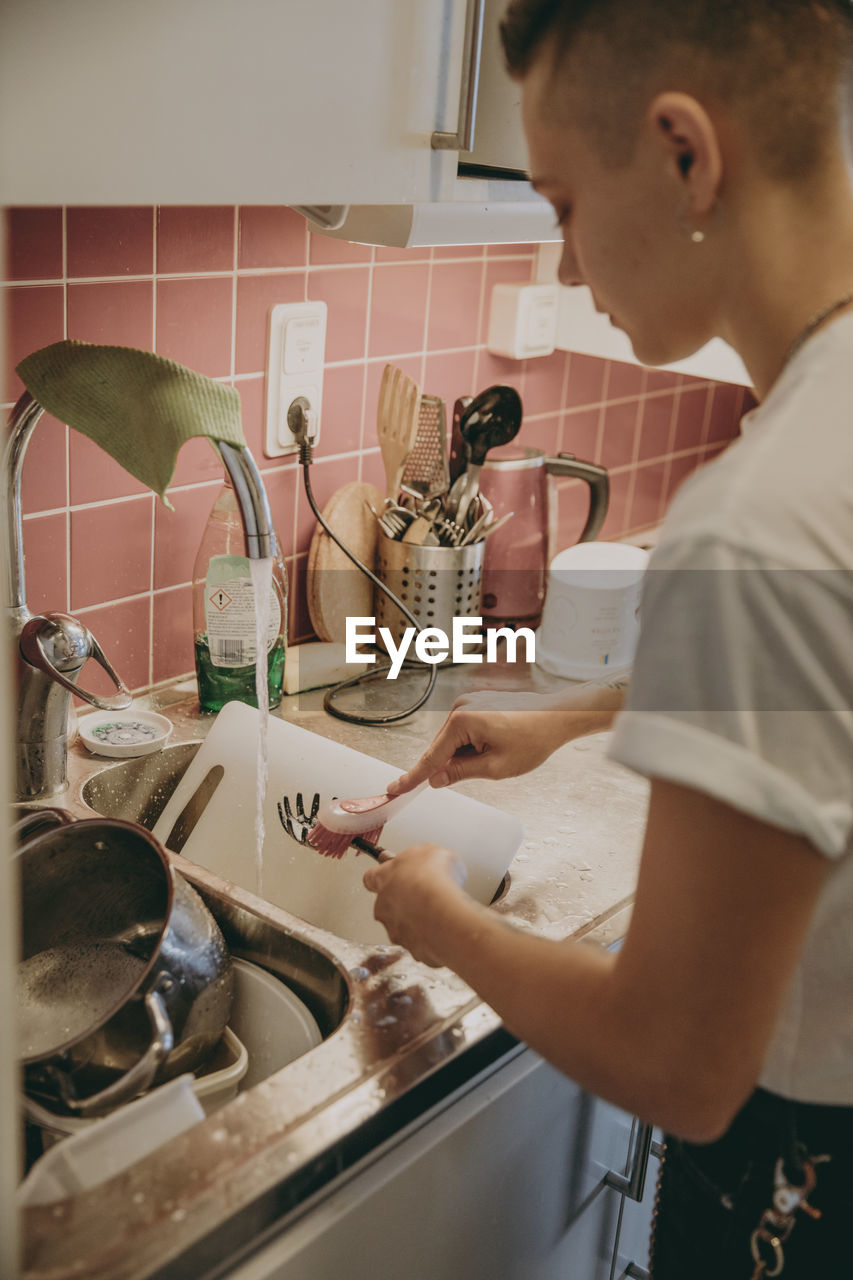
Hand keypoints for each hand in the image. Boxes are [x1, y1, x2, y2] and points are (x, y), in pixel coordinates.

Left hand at [363, 843, 474, 966]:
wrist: (442, 910)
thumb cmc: (433, 878)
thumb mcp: (432, 852)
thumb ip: (424, 857)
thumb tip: (430, 860)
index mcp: (385, 878)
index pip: (371, 877)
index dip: (381, 875)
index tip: (388, 873)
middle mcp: (384, 906)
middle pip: (388, 904)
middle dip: (405, 901)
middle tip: (425, 895)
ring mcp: (396, 929)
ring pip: (404, 926)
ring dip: (418, 921)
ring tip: (440, 913)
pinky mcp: (413, 949)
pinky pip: (421, 944)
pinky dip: (432, 938)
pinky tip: (446, 928)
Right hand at [386, 690, 580, 794]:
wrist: (557, 716)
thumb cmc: (532, 739)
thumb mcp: (495, 767)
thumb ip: (460, 773)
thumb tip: (436, 779)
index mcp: (462, 721)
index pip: (431, 757)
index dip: (412, 778)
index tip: (394, 789)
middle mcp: (461, 707)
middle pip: (443, 749)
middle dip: (455, 765)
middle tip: (488, 767)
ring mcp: (469, 702)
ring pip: (455, 741)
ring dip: (468, 755)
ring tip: (500, 752)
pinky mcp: (478, 702)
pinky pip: (465, 731)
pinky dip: (473, 744)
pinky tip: (497, 744)